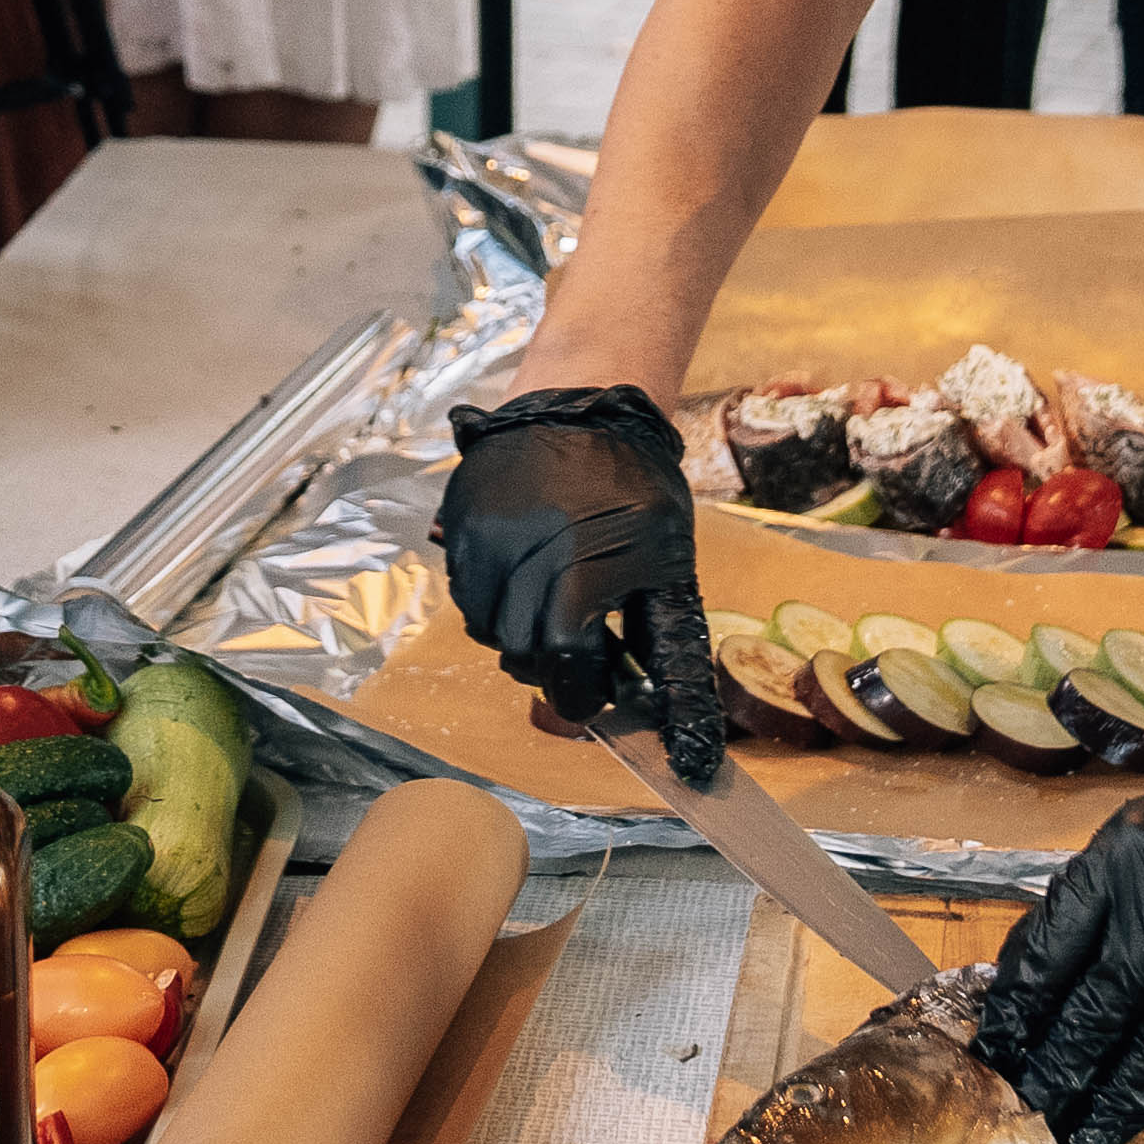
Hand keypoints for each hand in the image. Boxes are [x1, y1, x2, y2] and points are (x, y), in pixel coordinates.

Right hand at [436, 387, 726, 782]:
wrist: (584, 404)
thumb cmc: (639, 490)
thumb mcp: (670, 569)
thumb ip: (669, 655)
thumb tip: (688, 740)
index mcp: (582, 569)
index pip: (563, 666)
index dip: (578, 693)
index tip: (594, 694)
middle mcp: (522, 556)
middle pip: (520, 652)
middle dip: (551, 666)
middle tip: (580, 647)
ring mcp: (482, 538)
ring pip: (485, 627)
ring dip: (517, 634)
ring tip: (552, 603)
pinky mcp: (455, 522)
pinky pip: (465, 590)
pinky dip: (492, 600)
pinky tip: (524, 578)